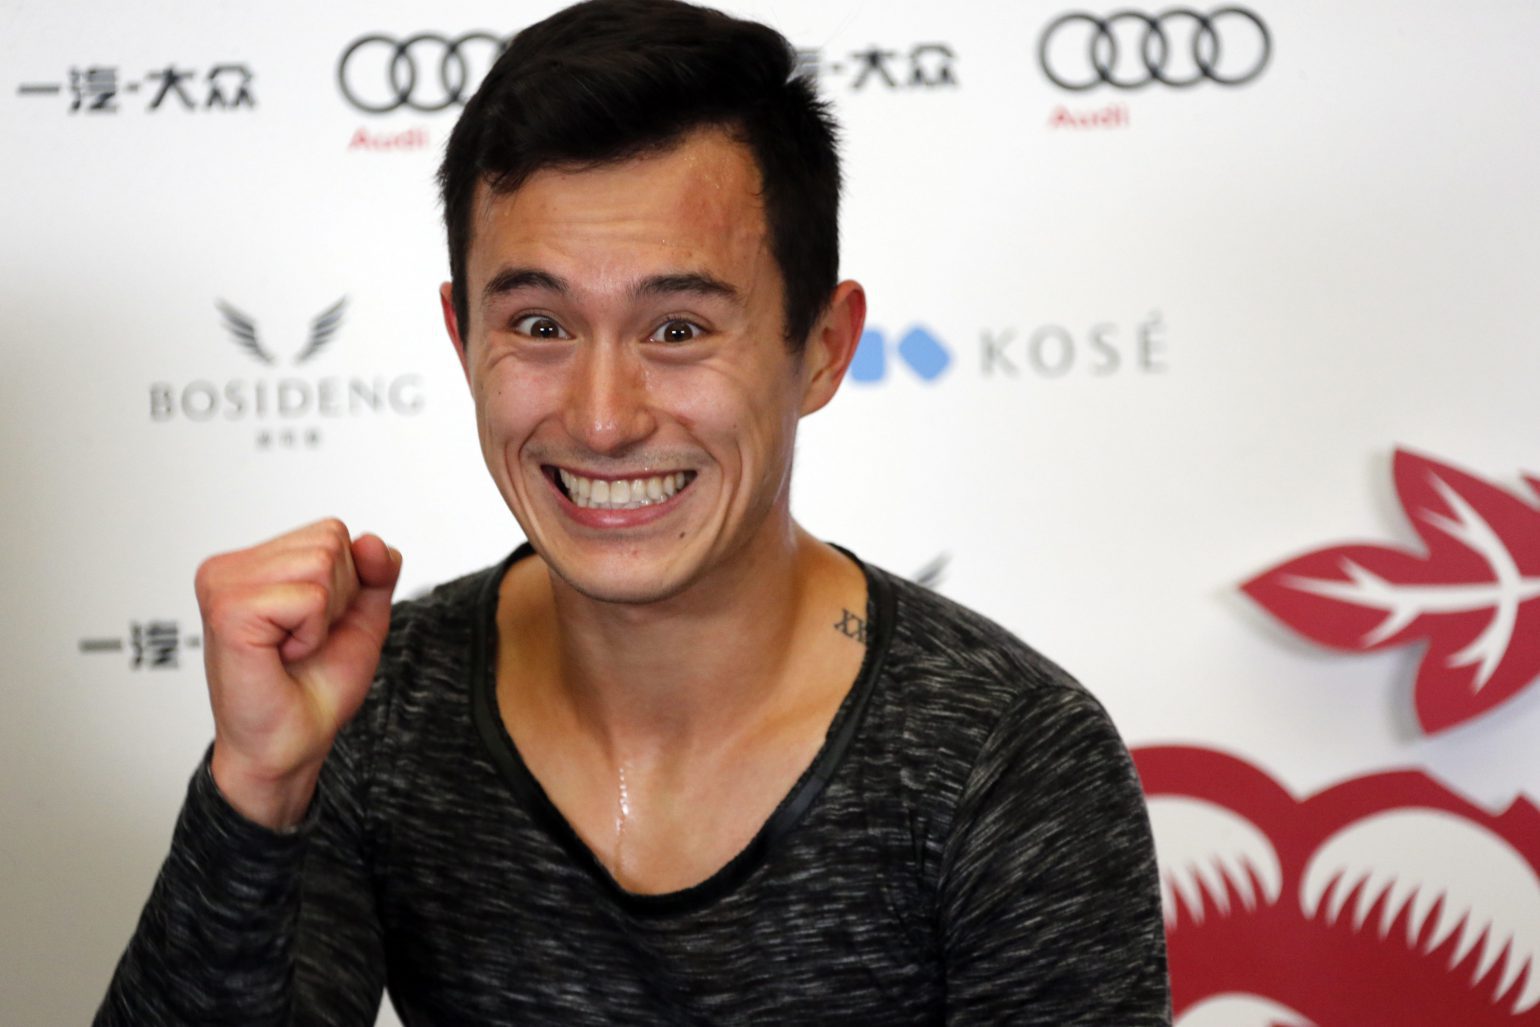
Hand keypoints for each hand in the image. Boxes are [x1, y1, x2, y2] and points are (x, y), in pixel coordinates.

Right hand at [196, 519, 400, 828]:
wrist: (291, 744)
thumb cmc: (315, 685)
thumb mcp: (361, 616)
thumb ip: (376, 571)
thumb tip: (371, 541)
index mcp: (252, 562)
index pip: (332, 531)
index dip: (347, 582)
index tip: (314, 625)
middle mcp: (229, 568)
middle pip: (330, 541)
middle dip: (338, 598)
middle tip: (303, 641)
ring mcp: (222, 585)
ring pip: (322, 564)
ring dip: (323, 617)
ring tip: (292, 647)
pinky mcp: (228, 611)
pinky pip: (310, 598)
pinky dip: (311, 633)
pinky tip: (282, 655)